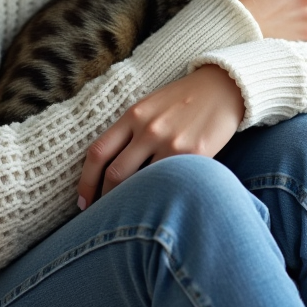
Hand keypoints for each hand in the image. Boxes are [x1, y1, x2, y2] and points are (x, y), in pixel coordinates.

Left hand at [77, 65, 243, 207]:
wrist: (224, 87)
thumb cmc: (182, 101)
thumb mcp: (149, 107)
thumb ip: (129, 132)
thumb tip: (106, 171)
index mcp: (133, 115)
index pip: (98, 153)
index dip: (85, 183)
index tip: (82, 203)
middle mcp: (149, 128)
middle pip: (114, 174)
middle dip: (104, 201)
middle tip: (101, 218)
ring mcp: (172, 142)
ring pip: (140, 184)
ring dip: (130, 205)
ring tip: (127, 219)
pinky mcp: (196, 154)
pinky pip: (170, 183)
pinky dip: (159, 198)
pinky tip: (159, 207)